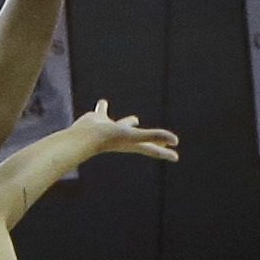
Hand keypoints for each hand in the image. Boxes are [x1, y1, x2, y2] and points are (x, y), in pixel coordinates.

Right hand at [54, 98, 179, 166]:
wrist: (84, 136)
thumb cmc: (110, 138)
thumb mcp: (135, 136)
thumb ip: (155, 136)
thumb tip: (175, 141)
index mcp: (133, 144)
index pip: (153, 148)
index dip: (165, 152)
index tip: (175, 157)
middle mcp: (124, 137)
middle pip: (142, 139)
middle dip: (151, 139)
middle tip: (161, 141)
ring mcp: (111, 129)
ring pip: (124, 125)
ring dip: (130, 122)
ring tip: (136, 119)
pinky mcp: (99, 120)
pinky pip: (103, 111)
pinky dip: (103, 107)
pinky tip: (103, 102)